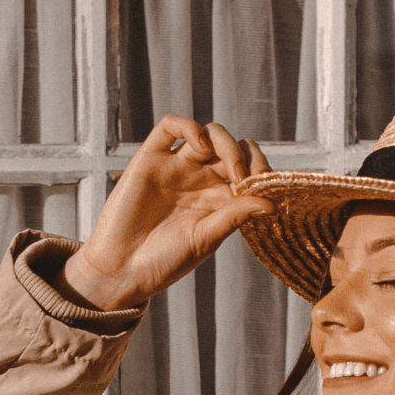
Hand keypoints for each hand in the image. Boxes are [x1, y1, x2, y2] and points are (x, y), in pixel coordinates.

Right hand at [57, 116, 273, 310]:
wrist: (122, 268)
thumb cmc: (164, 260)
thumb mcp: (206, 238)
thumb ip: (235, 215)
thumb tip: (272, 203)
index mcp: (220, 198)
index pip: (250, 170)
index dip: (261, 169)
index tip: (266, 183)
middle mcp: (200, 179)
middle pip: (232, 147)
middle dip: (245, 155)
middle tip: (243, 177)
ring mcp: (176, 167)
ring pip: (208, 134)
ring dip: (224, 141)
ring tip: (228, 166)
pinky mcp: (150, 159)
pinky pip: (170, 128)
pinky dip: (188, 126)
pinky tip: (199, 145)